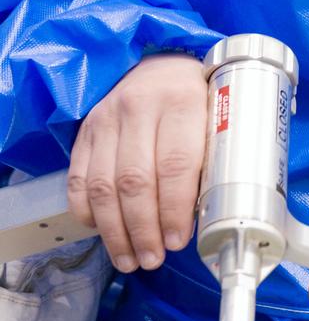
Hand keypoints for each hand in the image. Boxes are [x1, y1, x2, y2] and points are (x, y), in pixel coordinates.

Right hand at [67, 54, 206, 272]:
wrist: (160, 61)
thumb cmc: (198, 95)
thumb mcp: (219, 113)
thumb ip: (214, 154)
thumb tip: (212, 212)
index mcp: (182, 100)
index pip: (175, 164)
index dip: (175, 209)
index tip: (179, 240)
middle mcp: (139, 106)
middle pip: (135, 181)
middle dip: (143, 229)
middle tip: (153, 258)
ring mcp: (107, 118)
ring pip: (103, 185)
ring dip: (115, 231)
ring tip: (129, 258)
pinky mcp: (86, 130)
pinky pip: (78, 178)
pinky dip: (87, 212)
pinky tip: (102, 232)